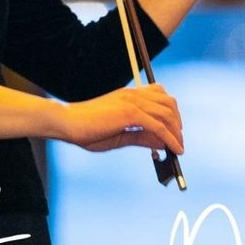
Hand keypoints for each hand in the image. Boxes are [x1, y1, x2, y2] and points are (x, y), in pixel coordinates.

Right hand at [56, 85, 183, 154]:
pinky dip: (170, 138)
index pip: (160, 95)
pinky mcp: (130, 113)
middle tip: (178, 140)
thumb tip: (163, 143)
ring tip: (178, 147)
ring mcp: (132, 102)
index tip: (174, 129)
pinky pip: (158, 126)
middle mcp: (133, 95)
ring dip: (176, 132)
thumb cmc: (86, 130)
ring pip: (167, 114)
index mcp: (129, 95)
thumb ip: (141, 137)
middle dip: (177, 122)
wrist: (66, 123)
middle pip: (169, 103)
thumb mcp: (120, 136)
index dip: (171, 112)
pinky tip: (175, 149)